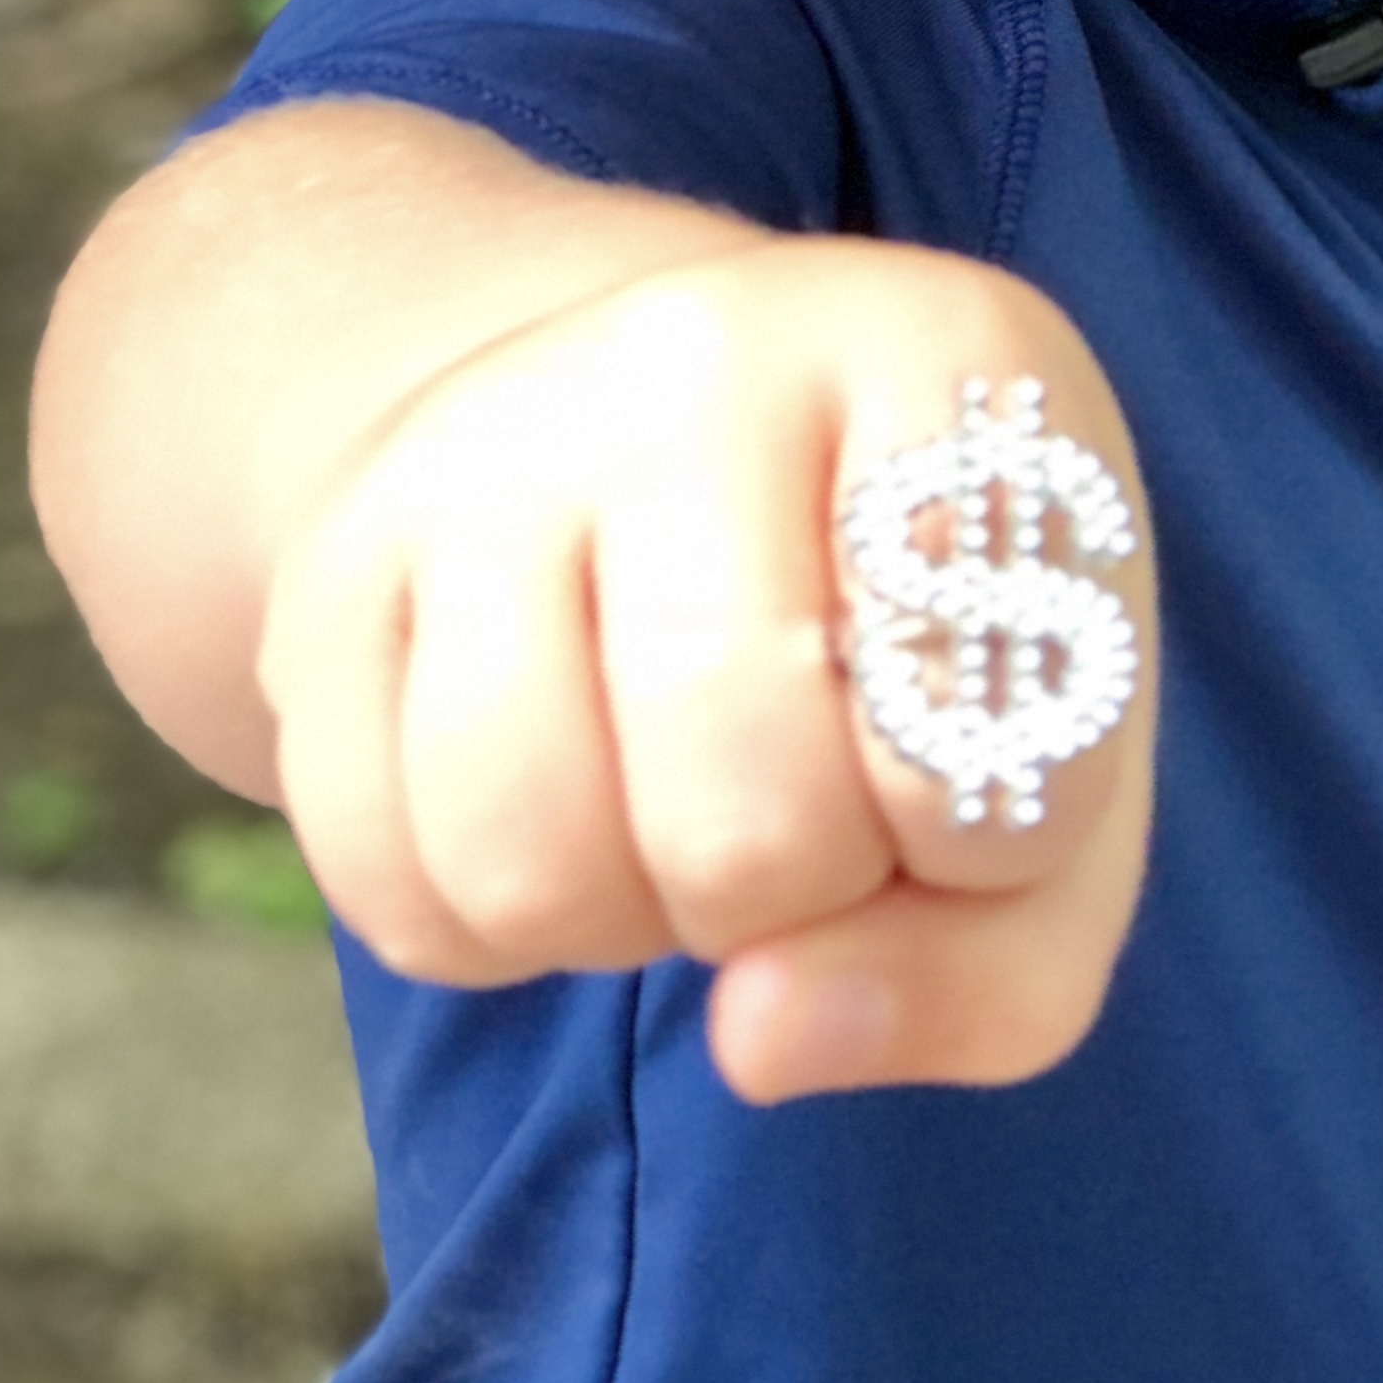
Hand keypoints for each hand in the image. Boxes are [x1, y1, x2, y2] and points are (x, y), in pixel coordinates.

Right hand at [256, 233, 1155, 1105]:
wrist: (682, 437)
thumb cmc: (916, 632)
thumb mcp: (1051, 775)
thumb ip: (993, 963)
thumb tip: (760, 1036)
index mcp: (940, 356)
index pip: (968, 734)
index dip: (981, 839)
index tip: (966, 748)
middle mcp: (697, 346)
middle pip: (741, 811)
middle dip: (792, 890)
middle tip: (811, 801)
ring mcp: (487, 432)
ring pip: (524, 857)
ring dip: (622, 923)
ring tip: (677, 805)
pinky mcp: (331, 548)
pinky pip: (379, 874)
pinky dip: (481, 930)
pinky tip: (561, 808)